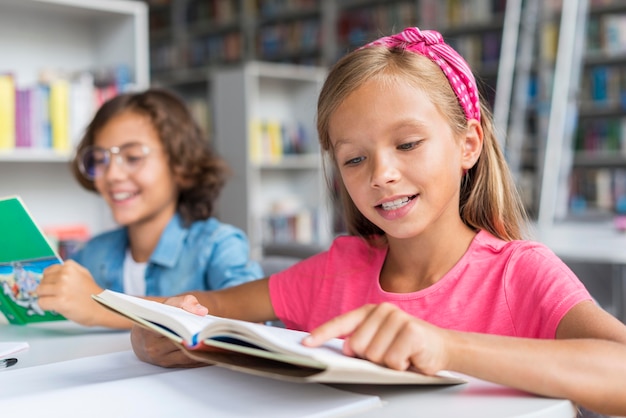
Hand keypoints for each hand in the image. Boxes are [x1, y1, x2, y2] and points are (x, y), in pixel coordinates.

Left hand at [37, 260, 104, 325]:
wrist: (102, 307)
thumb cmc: (92, 294)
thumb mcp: (83, 274)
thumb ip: (68, 271)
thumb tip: (49, 274)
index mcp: (69, 267)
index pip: (47, 271)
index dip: (50, 281)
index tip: (57, 286)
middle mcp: (65, 275)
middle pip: (42, 282)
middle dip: (48, 290)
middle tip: (60, 296)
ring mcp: (62, 288)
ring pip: (39, 291)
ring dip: (46, 298)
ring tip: (59, 301)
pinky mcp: (60, 301)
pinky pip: (41, 303)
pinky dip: (46, 307)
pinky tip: (57, 307)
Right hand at [129, 294, 209, 366]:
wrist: (141, 336)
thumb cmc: (156, 319)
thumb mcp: (167, 305)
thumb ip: (183, 302)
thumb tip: (201, 311)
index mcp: (150, 332)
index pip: (170, 331)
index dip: (187, 330)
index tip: (202, 327)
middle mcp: (154, 349)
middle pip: (182, 346)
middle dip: (198, 341)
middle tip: (214, 334)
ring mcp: (162, 360)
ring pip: (188, 357)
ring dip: (203, 351)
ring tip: (216, 341)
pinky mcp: (170, 366)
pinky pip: (190, 364)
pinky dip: (202, 357)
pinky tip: (213, 349)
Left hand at [302, 303, 449, 374]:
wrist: (443, 347)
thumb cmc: (408, 345)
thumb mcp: (381, 340)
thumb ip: (361, 341)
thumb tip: (345, 348)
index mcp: (371, 311)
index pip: (342, 322)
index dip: (322, 333)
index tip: (306, 343)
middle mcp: (383, 310)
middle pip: (357, 346)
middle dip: (370, 358)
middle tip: (388, 354)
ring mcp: (398, 319)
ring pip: (374, 355)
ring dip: (388, 363)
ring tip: (400, 355)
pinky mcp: (412, 331)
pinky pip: (392, 360)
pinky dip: (400, 366)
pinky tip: (410, 358)